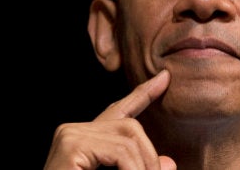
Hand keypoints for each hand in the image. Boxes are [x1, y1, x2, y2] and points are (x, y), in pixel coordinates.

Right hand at [43, 70, 175, 169]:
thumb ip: (139, 169)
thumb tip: (169, 163)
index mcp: (84, 138)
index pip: (120, 110)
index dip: (144, 93)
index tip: (165, 78)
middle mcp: (73, 131)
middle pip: (130, 126)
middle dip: (149, 156)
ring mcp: (70, 135)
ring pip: (129, 137)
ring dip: (144, 167)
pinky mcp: (72, 145)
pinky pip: (120, 151)